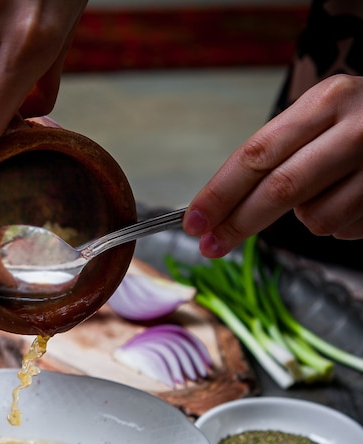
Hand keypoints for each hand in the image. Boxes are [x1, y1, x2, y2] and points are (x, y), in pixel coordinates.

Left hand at [184, 74, 362, 256]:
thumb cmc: (357, 123)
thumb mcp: (318, 118)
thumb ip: (275, 155)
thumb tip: (218, 210)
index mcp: (325, 102)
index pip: (257, 154)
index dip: (219, 193)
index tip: (194, 221)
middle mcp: (356, 128)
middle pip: (279, 188)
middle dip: (238, 223)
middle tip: (211, 246)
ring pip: (315, 218)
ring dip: (306, 217)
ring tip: (326, 190)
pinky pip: (344, 230)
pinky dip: (338, 223)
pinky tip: (353, 197)